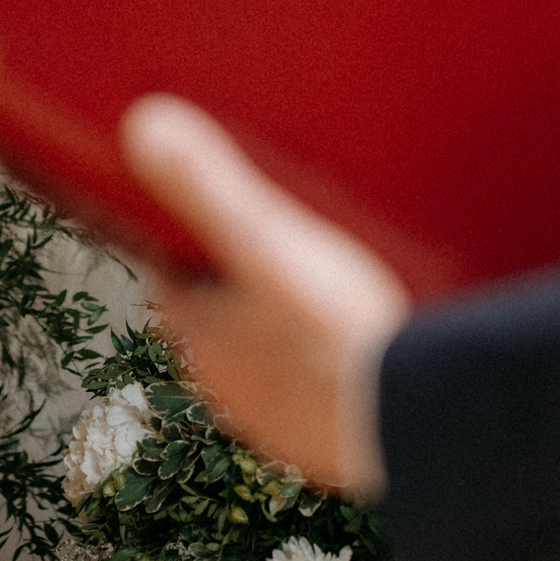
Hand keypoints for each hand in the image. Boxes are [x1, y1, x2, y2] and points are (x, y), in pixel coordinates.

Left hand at [121, 94, 411, 496]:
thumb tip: (144, 126)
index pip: (169, 272)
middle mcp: (227, 381)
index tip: (201, 202)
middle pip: (217, 309)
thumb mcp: (270, 242)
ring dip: (279, 317)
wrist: (415, 423)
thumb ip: (208, 186)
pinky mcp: (322, 434)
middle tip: (270, 230)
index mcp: (202, 334)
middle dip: (235, 272)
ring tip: (317, 276)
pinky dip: (321, 357)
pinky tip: (354, 335)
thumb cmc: (338, 335)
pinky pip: (310, 384)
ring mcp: (275, 415)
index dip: (182, 234)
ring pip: (262, 349)